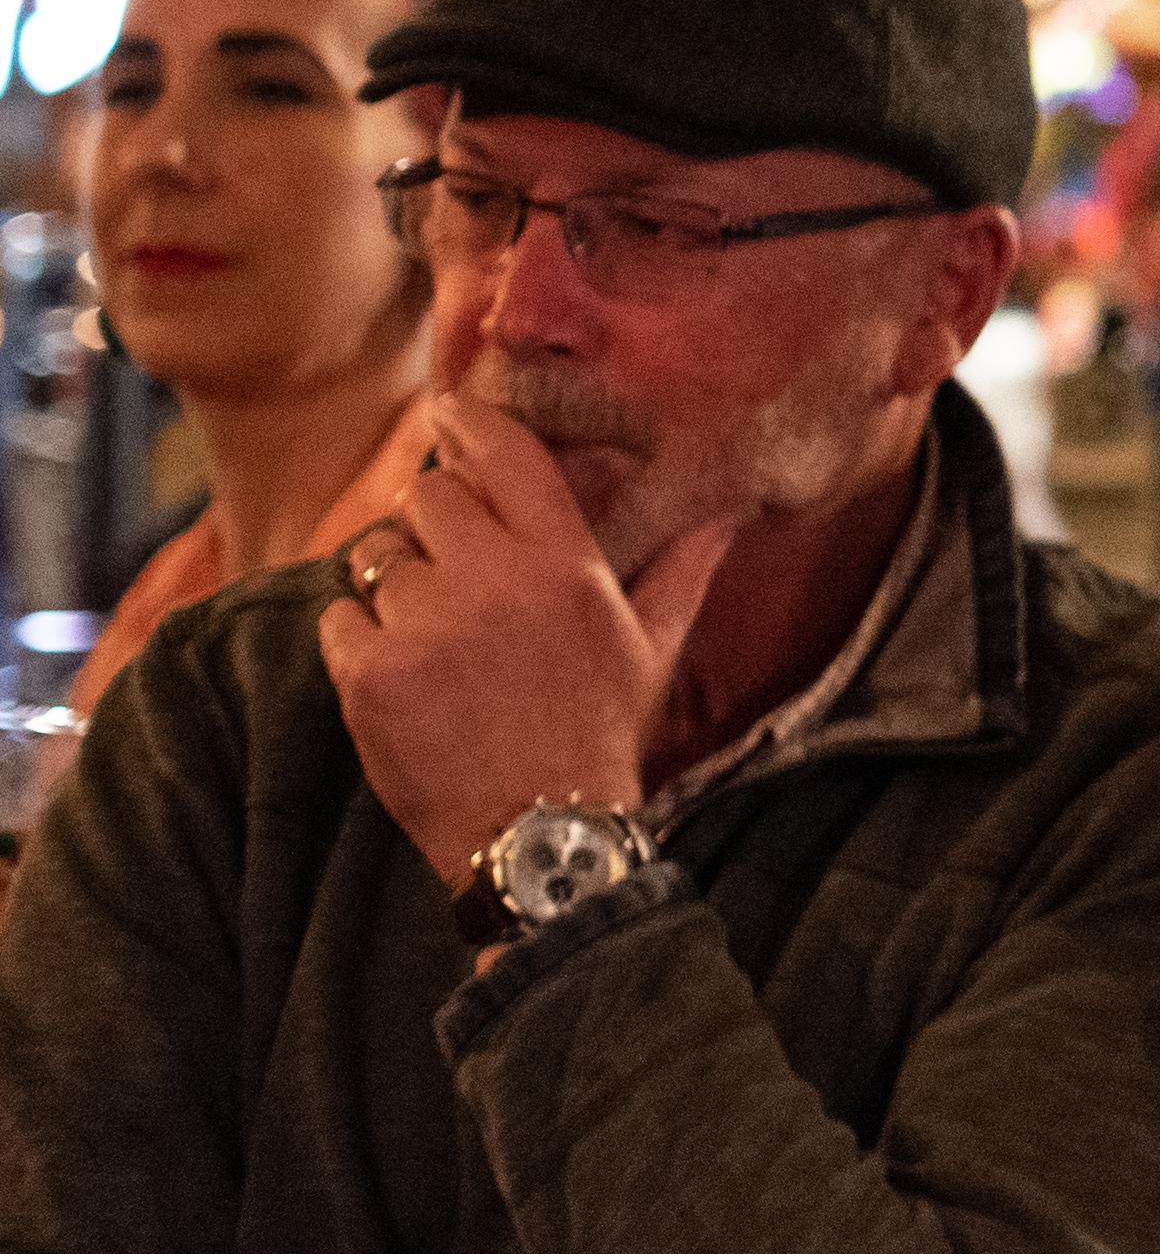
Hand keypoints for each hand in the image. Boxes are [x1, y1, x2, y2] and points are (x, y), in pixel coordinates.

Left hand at [314, 391, 740, 887]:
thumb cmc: (599, 735)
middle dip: (431, 527)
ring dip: (394, 588)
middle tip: (452, 575)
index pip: (503, 455)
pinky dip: (358, 641)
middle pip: (426, 498)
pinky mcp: (371, 672)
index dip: (466, 425)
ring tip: (431, 638)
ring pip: (376, 556)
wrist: (543, 834)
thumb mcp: (652, 650)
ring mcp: (428, 626)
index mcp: (568, 567)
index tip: (447, 418)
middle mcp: (497, 583)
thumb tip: (726, 516)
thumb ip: (681, 571)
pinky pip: (339, 616)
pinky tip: (401, 676)